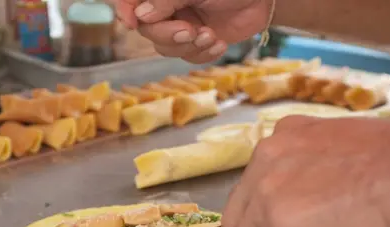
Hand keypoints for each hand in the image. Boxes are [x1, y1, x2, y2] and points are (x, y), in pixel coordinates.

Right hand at [114, 0, 271, 62]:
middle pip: (148, 30)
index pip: (132, 1)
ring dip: (189, 47)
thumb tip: (140, 16)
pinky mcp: (197, 42)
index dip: (125, 10)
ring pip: (166, 48)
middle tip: (190, 31)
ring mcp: (181, 25)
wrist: (264, 0)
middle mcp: (167, 7)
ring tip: (211, 35)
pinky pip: (188, 57)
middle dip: (169, 35)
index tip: (131, 23)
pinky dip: (203, 55)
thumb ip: (166, 0)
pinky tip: (219, 43)